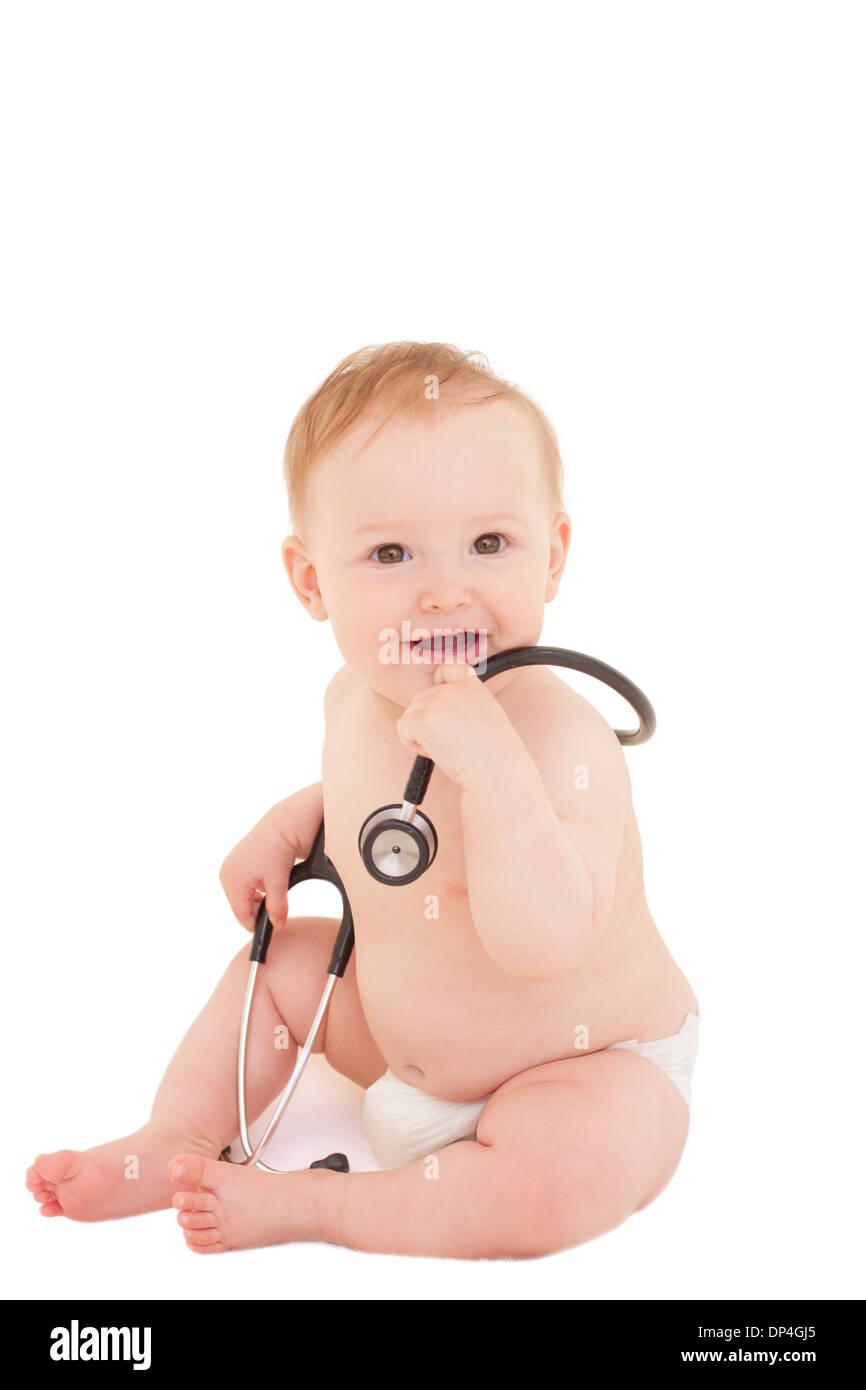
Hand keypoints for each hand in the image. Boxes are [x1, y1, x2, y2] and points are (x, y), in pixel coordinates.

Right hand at [218, 812, 294, 932]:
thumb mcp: (279, 881)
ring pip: (240, 897)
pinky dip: (253, 890)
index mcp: (233, 880)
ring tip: (273, 893)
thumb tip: (278, 925)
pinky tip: (266, 884)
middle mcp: (226, 874)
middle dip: (255, 911)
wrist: (282, 825)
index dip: (256, 924)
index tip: (271, 927)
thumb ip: (277, 906)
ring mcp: (229, 868)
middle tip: (275, 909)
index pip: (241, 914)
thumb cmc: (278, 850)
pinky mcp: (235, 863)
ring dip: (254, 900)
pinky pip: (241, 886)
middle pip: (238, 907)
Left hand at [395, 661, 524, 791]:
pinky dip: (412, 744)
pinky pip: (402, 728)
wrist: (497, 771)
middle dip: (428, 722)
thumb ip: (463, 702)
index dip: (438, 682)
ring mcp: (435, 702)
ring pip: (410, 715)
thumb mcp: (486, 713)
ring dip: (421, 735)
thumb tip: (438, 709)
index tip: (441, 701)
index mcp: (471, 684)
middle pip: (422, 699)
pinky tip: (435, 752)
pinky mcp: (422, 719)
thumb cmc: (494, 753)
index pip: (447, 667)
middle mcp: (451, 689)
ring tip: (448, 748)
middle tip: (452, 741)